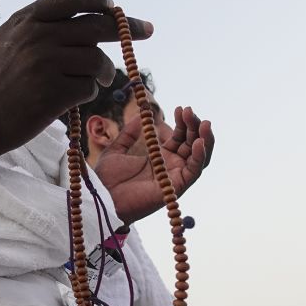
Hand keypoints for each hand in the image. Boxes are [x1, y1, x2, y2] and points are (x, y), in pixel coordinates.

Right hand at [0, 0, 152, 153]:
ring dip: (104, 72)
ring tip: (99, 80)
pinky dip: (88, 93)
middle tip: (145, 31)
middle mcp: (37, 35)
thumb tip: (85, 16)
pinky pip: (89, 88)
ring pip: (98, 59)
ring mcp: (45, 64)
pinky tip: (73, 98)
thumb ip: (39, 24)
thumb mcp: (8, 40)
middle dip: (126, 29)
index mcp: (27, 19)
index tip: (115, 9)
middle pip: (97, 25)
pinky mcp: (53, 92)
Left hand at [94, 106, 213, 223]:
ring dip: (203, 138)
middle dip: (193, 125)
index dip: (183, 123)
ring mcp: (175, 177)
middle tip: (188, 110)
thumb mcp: (116, 150)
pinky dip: (200, 156)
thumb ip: (128, 134)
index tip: (180, 108)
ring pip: (199, 156)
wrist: (102, 198)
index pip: (180, 137)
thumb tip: (139, 115)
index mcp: (159, 157)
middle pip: (192, 144)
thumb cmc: (107, 179)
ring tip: (202, 122)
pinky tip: (198, 142)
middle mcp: (171, 167)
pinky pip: (194, 171)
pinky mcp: (176, 188)